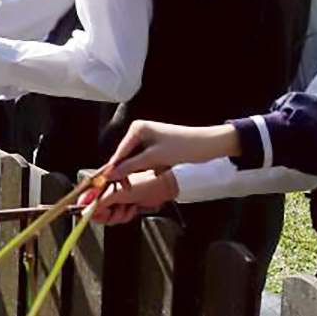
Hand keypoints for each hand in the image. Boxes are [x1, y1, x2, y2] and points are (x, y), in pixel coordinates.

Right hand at [91, 170, 178, 224]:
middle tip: (117, 209)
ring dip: (120, 214)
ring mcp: (117, 199)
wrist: (162, 187)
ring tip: (128, 206)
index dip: (89, 209)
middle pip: (97, 211)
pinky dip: (127, 215)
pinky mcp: (125, 205)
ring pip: (109, 216)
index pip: (86, 200)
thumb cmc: (143, 183)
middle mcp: (107, 191)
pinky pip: (120, 217)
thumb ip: (99, 201)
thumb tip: (84, 209)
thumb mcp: (116, 193)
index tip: (95, 214)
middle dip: (108, 214)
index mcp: (102, 183)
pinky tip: (133, 207)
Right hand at [101, 121, 240, 178]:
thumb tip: (110, 174)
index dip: (114, 169)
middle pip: (127, 156)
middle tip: (126, 187)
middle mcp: (140, 131)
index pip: (119, 152)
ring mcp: (149, 139)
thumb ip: (130, 166)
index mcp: (137, 128)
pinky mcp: (158, 147)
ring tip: (149, 175)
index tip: (107, 184)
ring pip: (137, 161)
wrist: (209, 145)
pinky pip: (147, 161)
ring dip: (142, 170)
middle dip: (129, 171)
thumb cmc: (183, 147)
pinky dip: (151, 168)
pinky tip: (159, 170)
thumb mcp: (153, 158)